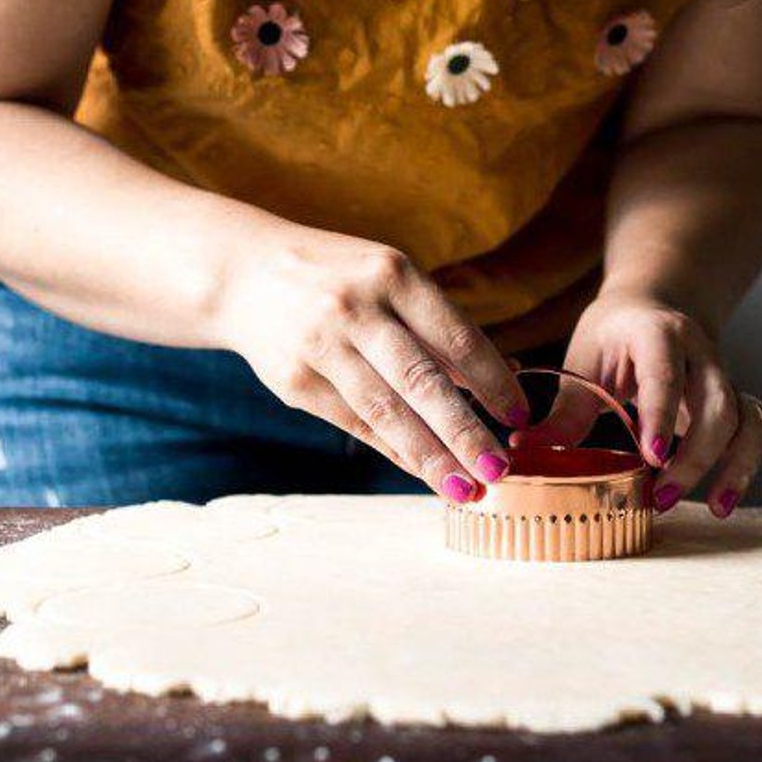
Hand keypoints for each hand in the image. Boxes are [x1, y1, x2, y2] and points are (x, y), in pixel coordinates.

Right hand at [216, 225, 529, 501]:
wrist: (241, 273)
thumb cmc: (336, 277)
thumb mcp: (387, 278)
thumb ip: (434, 326)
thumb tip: (499, 378)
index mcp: (392, 274)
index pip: (456, 338)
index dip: (493, 383)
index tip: (520, 417)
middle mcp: (356, 309)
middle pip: (424, 383)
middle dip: (467, 433)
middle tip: (500, 470)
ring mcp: (322, 346)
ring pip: (387, 413)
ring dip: (431, 457)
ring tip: (464, 488)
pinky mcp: (295, 381)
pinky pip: (354, 424)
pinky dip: (392, 450)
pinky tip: (422, 470)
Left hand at [515, 296, 761, 516]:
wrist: (657, 302)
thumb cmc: (613, 334)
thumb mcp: (583, 360)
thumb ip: (564, 409)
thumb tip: (526, 450)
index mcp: (659, 336)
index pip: (666, 376)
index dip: (662, 416)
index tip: (652, 457)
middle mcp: (703, 355)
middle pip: (717, 407)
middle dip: (695, 458)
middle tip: (662, 496)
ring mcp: (726, 377)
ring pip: (749, 419)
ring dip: (737, 466)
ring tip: (716, 508)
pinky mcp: (739, 398)